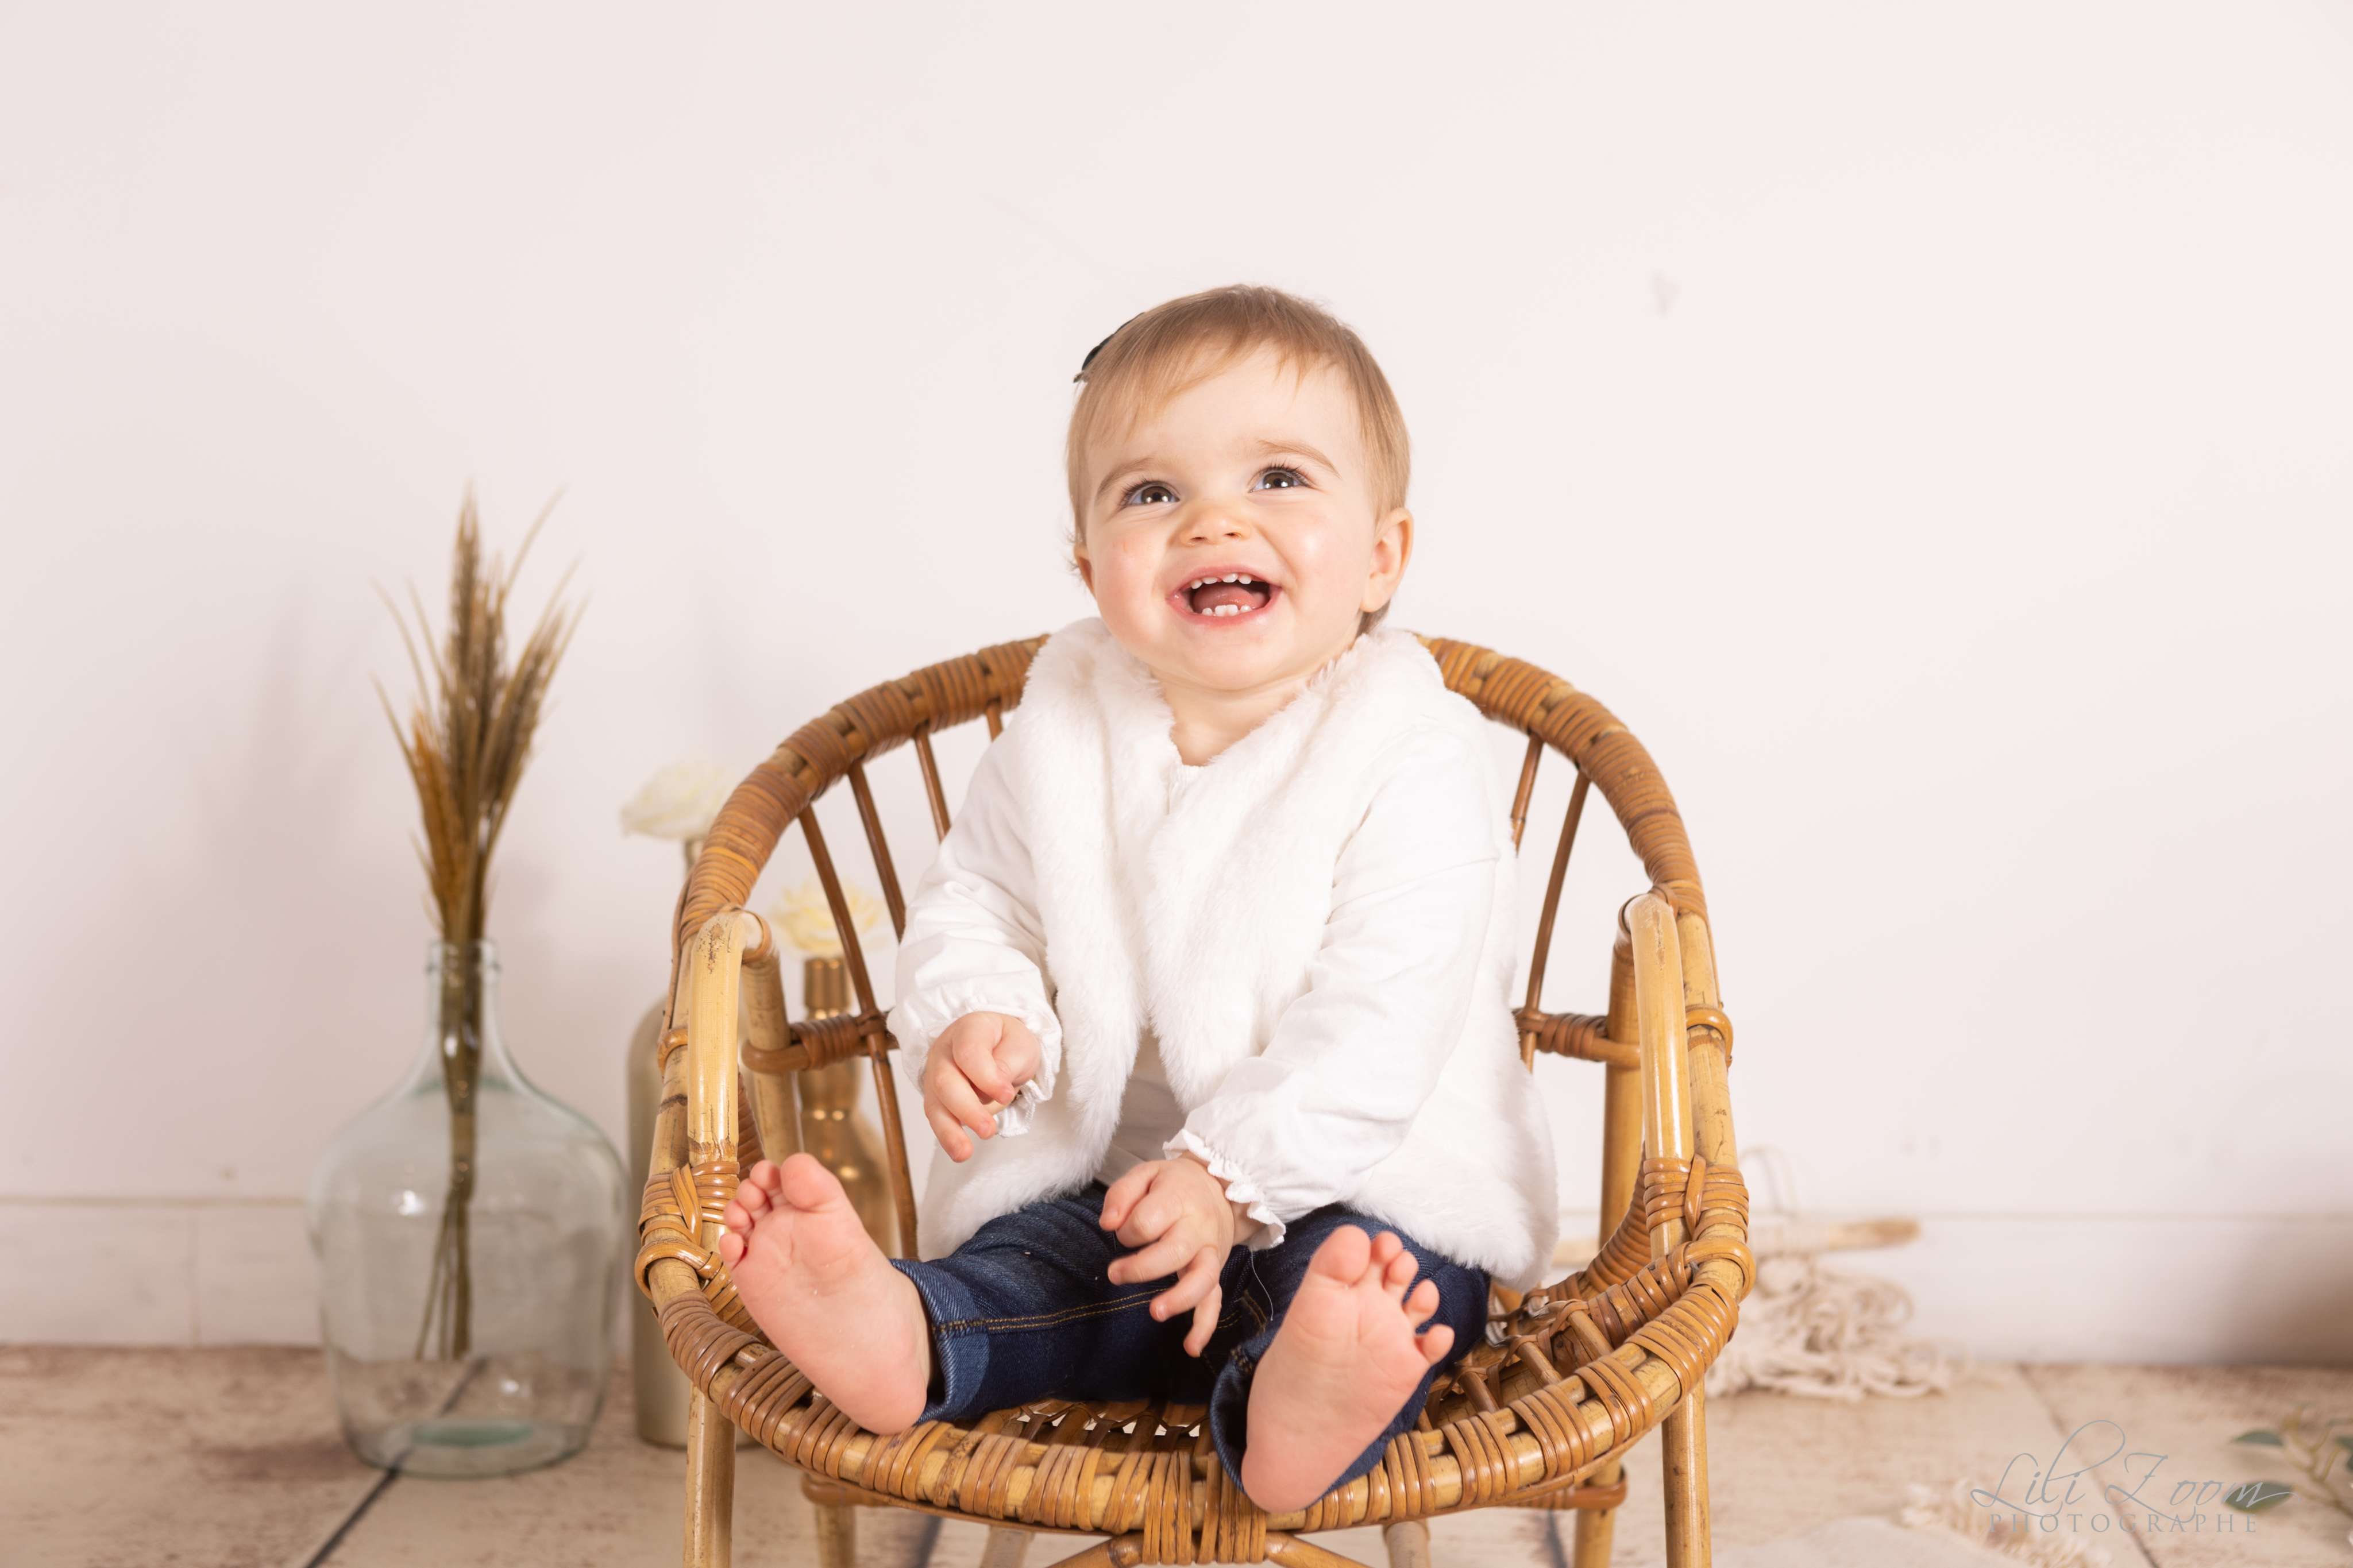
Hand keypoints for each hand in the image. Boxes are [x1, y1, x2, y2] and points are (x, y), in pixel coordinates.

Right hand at [920, 1011, 1041, 1161]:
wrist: (997, 1045)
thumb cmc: (1008, 1043)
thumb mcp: (1020, 1044)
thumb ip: (1009, 1062)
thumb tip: (997, 1090)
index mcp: (969, 1029)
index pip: (969, 1052)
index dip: (986, 1076)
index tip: (1006, 1094)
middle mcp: (945, 1051)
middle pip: (945, 1081)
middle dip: (966, 1109)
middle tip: (988, 1130)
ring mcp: (936, 1074)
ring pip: (935, 1104)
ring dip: (949, 1130)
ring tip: (964, 1153)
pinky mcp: (937, 1098)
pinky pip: (938, 1118)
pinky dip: (947, 1136)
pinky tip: (959, 1152)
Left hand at [1098, 1153, 1250, 1356]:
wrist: (1220, 1188)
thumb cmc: (1173, 1185)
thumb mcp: (1146, 1173)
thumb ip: (1123, 1194)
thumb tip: (1108, 1224)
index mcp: (1178, 1199)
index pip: (1148, 1220)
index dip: (1127, 1229)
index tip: (1122, 1229)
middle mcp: (1198, 1228)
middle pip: (1174, 1251)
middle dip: (1141, 1268)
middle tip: (1114, 1274)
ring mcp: (1210, 1252)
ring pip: (1203, 1278)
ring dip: (1180, 1298)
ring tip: (1156, 1312)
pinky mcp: (1214, 1272)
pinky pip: (1215, 1300)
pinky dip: (1205, 1325)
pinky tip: (1191, 1348)